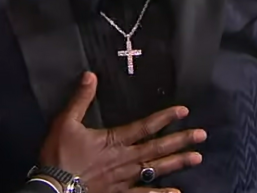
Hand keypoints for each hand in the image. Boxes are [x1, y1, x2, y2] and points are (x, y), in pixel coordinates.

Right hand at [38, 73, 204, 192]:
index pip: (144, 126)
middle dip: (180, 140)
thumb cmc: (59, 154)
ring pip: (156, 169)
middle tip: (202, 135)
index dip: (165, 118)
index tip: (183, 111)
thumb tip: (90, 76)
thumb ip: (80, 99)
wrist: (54, 187)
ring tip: (197, 157)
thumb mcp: (65, 122)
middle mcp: (124, 159)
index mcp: (114, 141)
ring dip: (177, 163)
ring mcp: (124, 179)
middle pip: (157, 148)